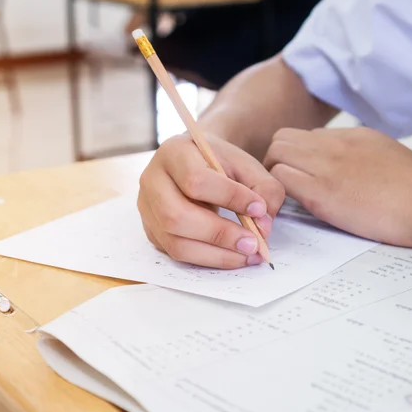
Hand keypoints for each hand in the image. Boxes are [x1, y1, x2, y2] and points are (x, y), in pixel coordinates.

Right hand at [138, 134, 284, 268]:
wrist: (197, 162)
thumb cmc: (221, 162)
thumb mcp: (247, 165)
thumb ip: (264, 189)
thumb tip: (263, 227)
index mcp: (174, 152)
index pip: (196, 180)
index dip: (230, 198)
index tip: (260, 209)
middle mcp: (152, 180)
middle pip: (177, 216)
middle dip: (220, 234)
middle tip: (253, 244)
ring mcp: (147, 209)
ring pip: (175, 242)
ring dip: (216, 254)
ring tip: (247, 255)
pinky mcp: (151, 231)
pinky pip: (176, 253)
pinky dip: (208, 259)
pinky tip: (232, 256)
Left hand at [264, 127, 411, 247]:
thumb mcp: (386, 155)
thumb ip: (359, 155)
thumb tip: (345, 167)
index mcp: (351, 136)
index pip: (304, 136)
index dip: (296, 156)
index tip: (300, 177)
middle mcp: (333, 144)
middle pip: (281, 138)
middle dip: (275, 161)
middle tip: (284, 189)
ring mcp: (325, 165)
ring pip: (274, 154)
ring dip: (272, 176)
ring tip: (285, 200)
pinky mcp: (321, 191)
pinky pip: (279, 179)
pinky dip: (276, 194)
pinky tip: (289, 210)